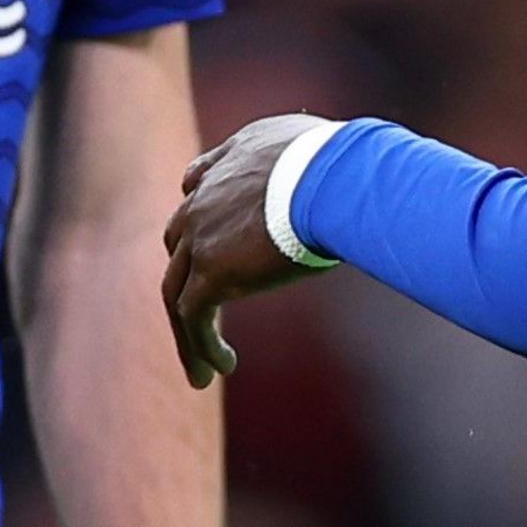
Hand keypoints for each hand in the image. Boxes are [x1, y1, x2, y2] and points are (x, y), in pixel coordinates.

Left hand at [160, 113, 340, 388]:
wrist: (333, 179)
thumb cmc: (346, 169)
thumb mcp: (322, 154)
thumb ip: (313, 167)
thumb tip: (349, 183)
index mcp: (232, 160)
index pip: (196, 186)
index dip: (200, 219)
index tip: (204, 247)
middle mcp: (205, 196)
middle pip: (180, 244)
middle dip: (188, 280)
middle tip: (203, 313)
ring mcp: (201, 235)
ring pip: (177, 290)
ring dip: (187, 330)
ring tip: (203, 371)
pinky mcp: (210, 273)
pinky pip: (192, 317)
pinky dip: (200, 346)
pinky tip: (220, 369)